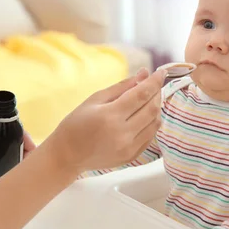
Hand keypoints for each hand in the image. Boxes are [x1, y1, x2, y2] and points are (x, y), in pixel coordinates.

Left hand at [0, 112, 34, 178]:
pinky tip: (12, 177)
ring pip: (8, 156)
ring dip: (17, 162)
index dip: (21, 133)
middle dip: (24, 149)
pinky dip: (5, 173)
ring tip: (25, 170)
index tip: (28, 143)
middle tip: (31, 159)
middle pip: (13, 142)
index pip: (8, 126)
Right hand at [45, 68, 166, 174]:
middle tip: (155, 84)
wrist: (67, 155)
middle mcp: (122, 133)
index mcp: (110, 116)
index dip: (154, 81)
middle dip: (157, 93)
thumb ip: (122, 86)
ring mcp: (128, 147)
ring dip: (156, 108)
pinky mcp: (131, 156)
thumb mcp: (95, 99)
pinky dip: (152, 123)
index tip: (161, 72)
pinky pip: (150, 136)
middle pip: (152, 108)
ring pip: (155, 123)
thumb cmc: (76, 124)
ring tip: (150, 99)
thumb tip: (144, 73)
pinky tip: (145, 115)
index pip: (141, 94)